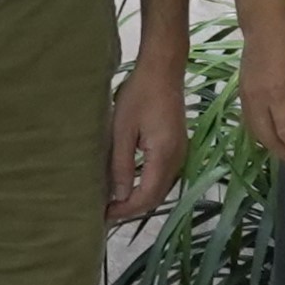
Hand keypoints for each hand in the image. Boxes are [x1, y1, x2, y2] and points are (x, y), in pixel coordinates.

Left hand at [107, 47, 190, 220]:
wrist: (163, 69)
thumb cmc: (139, 94)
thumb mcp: (122, 130)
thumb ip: (121, 165)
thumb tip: (118, 196)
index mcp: (164, 156)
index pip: (146, 197)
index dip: (126, 210)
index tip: (104, 215)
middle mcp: (177, 159)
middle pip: (156, 197)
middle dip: (132, 208)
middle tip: (106, 211)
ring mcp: (181, 153)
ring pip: (161, 188)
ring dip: (140, 197)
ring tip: (114, 200)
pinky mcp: (178, 146)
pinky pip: (164, 176)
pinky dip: (147, 185)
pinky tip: (130, 183)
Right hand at [235, 0, 284, 171]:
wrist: (265, 21)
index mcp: (277, 95)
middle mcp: (257, 101)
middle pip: (268, 139)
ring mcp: (246, 97)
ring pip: (256, 133)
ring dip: (272, 147)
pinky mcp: (241, 93)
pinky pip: (250, 123)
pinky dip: (262, 135)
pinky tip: (274, 135)